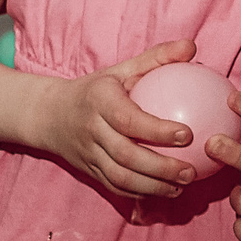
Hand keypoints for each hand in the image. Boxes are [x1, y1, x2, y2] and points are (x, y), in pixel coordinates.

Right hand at [34, 39, 199, 197]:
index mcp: (99, 102)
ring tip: (182, 187)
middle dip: (160, 167)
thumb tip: (191, 47)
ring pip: (120, 177)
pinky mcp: (88, 171)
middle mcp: (91, 130)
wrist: (48, 115)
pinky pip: (114, 187)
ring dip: (153, 186)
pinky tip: (165, 192)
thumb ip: (157, 58)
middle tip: (191, 171)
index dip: (156, 130)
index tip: (187, 134)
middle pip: (125, 155)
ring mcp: (88, 154)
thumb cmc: (95, 90)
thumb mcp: (120, 70)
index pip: (128, 120)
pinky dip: (139, 193)